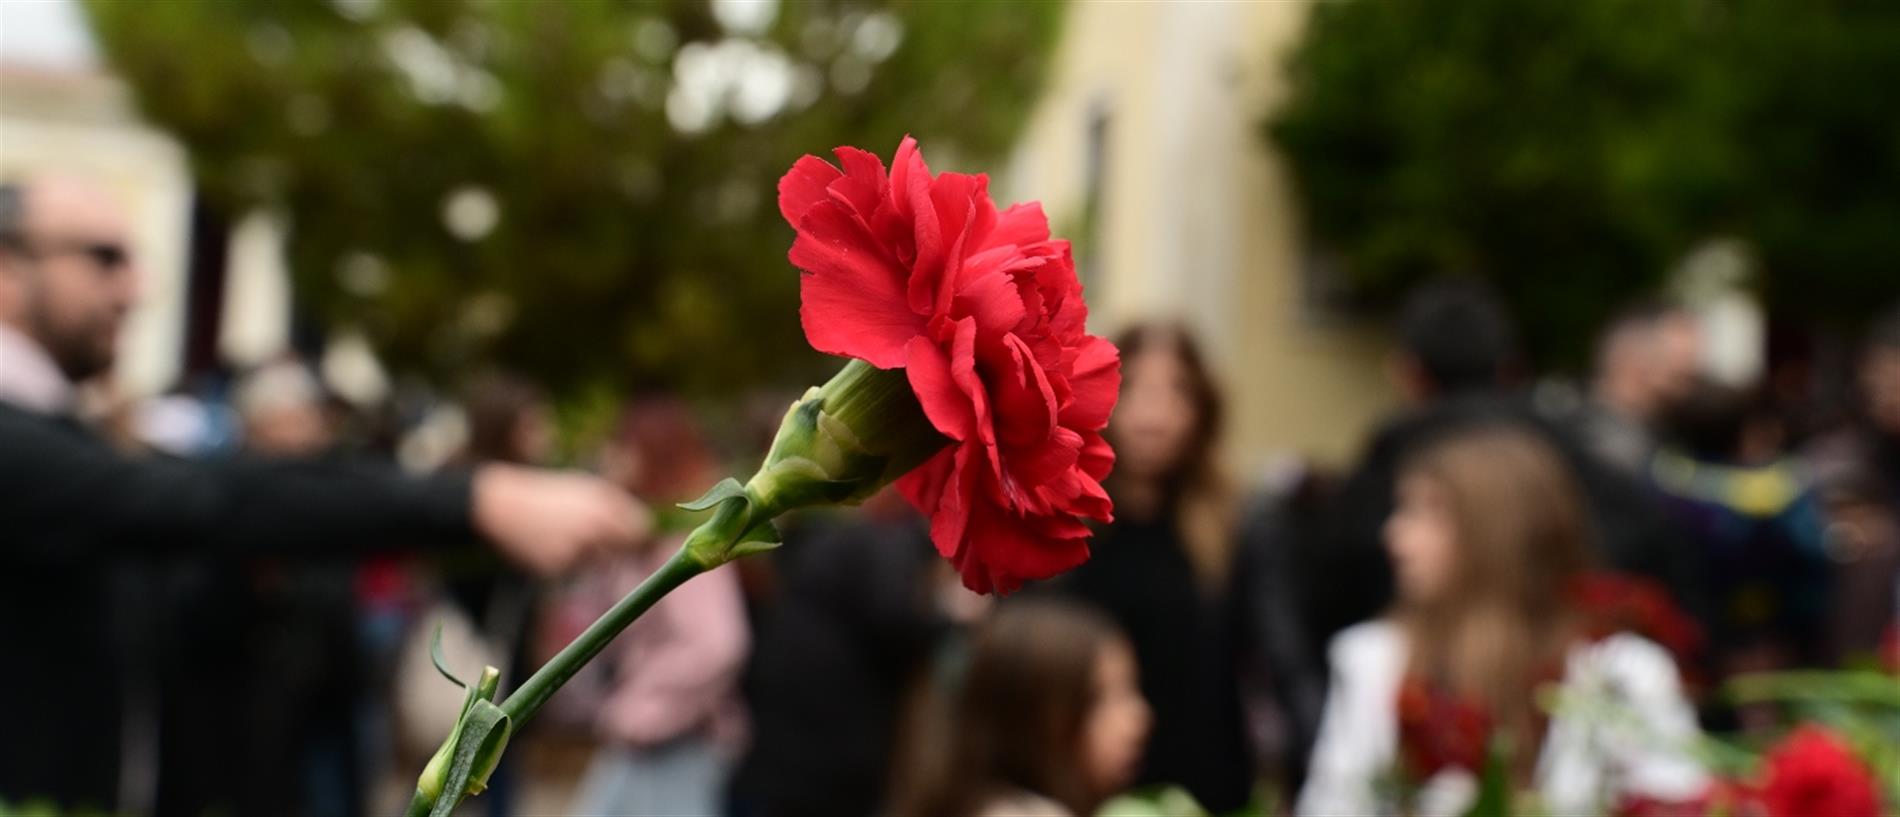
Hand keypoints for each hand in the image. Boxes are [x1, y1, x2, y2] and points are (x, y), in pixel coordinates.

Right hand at [471, 464, 650, 574]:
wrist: (505, 506)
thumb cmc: (552, 496)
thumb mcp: (587, 489)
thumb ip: (618, 508)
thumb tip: (646, 530)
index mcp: (605, 505)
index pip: (640, 529)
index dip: (637, 535)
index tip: (632, 539)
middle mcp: (594, 528)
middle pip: (622, 552)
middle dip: (615, 549)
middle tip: (592, 539)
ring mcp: (576, 550)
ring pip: (598, 564)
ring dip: (589, 556)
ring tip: (563, 536)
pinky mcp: (558, 568)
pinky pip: (573, 572)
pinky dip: (566, 563)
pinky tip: (548, 546)